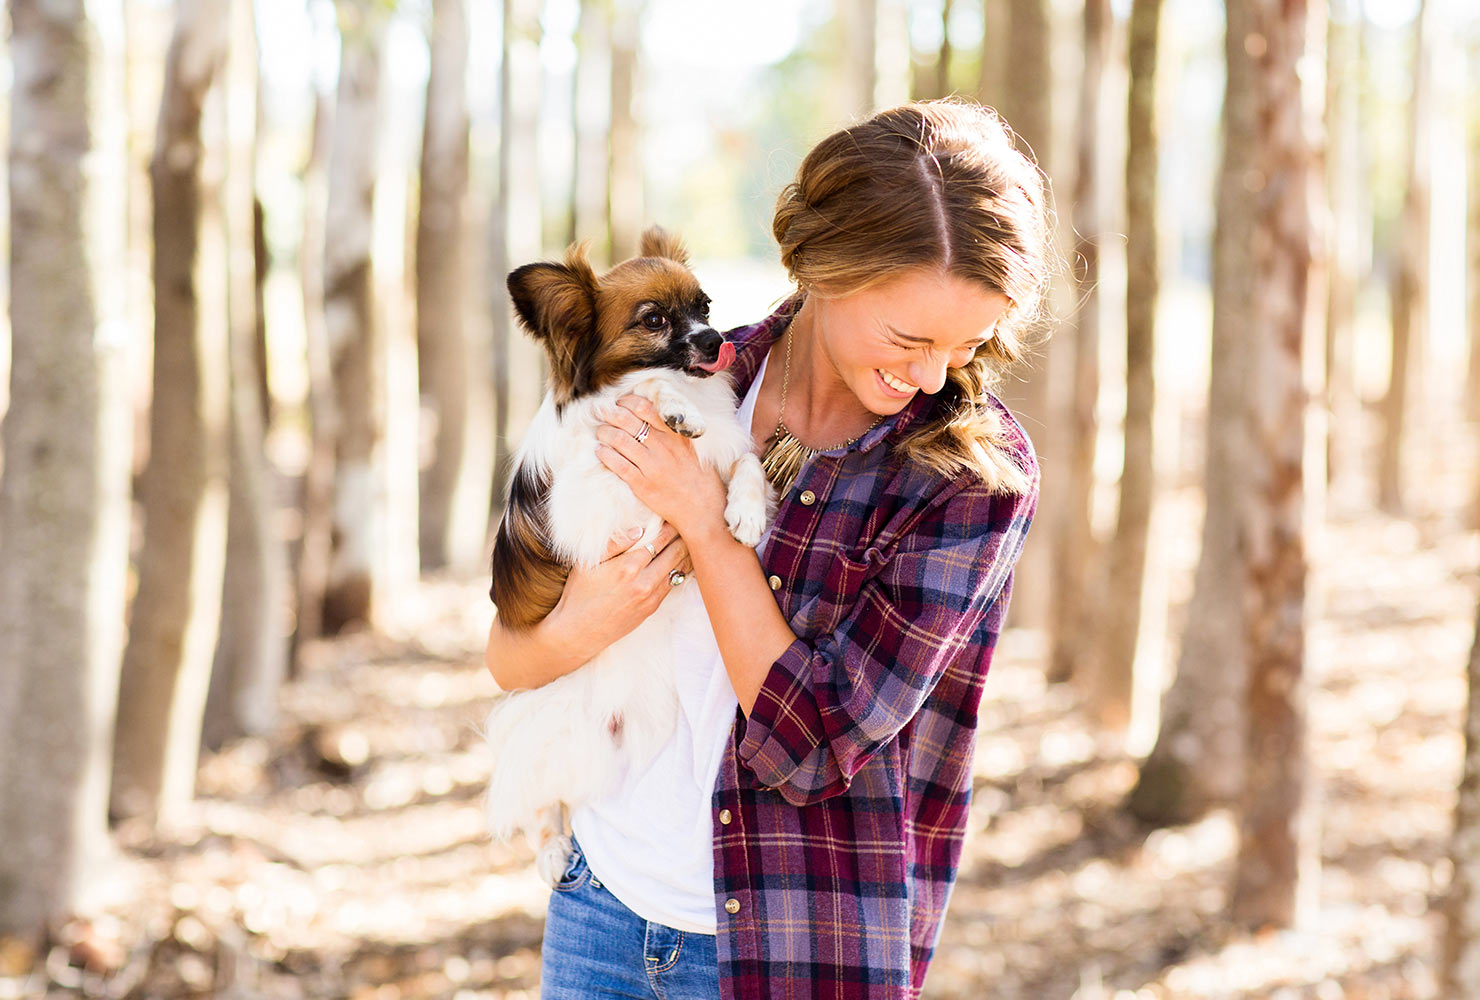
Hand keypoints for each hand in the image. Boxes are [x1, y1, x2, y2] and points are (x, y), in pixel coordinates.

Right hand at [548, 522, 693, 655]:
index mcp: (627, 567)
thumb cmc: (579, 593)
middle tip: (690, 525)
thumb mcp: (588, 563)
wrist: (578, 631)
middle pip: (676, 553)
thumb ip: (614, 544)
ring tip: (691, 540)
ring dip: (686, 554)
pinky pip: (673, 585)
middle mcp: (643, 583)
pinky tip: (682, 561)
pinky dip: (680, 571)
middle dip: (684, 537)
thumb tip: (639, 530)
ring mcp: (650, 598)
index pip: (659, 540)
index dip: (670, 526)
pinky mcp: (652, 609)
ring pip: (678, 570)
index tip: (674, 516)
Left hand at [594, 395, 727, 536]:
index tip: (619, 403)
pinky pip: (617, 465)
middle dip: (610, 414)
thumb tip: (649, 413)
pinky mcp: (642, 484)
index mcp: (674, 434)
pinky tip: (600, 451)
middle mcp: (662, 447)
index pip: (644, 408)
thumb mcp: (689, 446)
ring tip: (600, 432)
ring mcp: (651, 466)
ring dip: (604, 433)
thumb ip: (672, 430)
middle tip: (602, 413)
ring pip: (619, 440)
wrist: (701, 507)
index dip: (626, 402)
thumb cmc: (696, 476)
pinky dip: (605, 455)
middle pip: (627, 420)